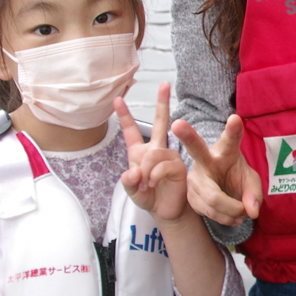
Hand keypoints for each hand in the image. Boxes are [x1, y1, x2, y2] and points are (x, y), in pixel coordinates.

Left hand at [115, 83, 190, 222]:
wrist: (165, 211)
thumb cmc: (149, 197)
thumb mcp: (131, 191)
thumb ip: (128, 182)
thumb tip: (132, 172)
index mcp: (140, 152)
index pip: (131, 130)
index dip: (124, 115)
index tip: (117, 99)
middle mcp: (156, 149)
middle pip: (159, 123)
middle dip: (162, 103)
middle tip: (165, 84)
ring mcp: (169, 156)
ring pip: (154, 153)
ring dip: (146, 171)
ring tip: (146, 185)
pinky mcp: (178, 166)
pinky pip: (163, 164)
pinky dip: (154, 176)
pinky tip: (153, 184)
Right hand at [173, 114, 261, 225]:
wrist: (222, 192)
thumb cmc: (236, 178)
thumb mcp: (251, 182)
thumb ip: (254, 194)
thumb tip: (251, 212)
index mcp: (225, 150)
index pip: (230, 139)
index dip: (233, 130)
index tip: (235, 118)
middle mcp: (206, 160)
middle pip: (196, 149)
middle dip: (187, 136)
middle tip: (177, 124)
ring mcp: (195, 178)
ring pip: (214, 199)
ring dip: (234, 210)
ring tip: (242, 210)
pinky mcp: (190, 195)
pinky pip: (210, 212)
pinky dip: (226, 218)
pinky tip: (231, 215)